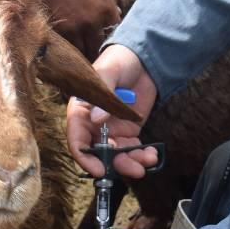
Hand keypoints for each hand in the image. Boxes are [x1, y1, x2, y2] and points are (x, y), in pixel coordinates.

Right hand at [23, 0, 121, 56]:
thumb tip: (116, 12)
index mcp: (106, 7)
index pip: (114, 29)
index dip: (107, 31)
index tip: (102, 33)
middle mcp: (94, 21)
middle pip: (100, 44)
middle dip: (96, 45)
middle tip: (91, 47)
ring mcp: (77, 28)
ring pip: (84, 50)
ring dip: (83, 50)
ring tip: (79, 52)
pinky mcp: (60, 31)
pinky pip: (68, 47)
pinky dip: (68, 48)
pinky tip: (65, 48)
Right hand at [66, 44, 158, 178]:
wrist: (143, 59)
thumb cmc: (119, 61)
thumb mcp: (109, 71)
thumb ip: (102, 93)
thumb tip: (97, 119)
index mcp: (81, 111)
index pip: (77, 138)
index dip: (84, 156)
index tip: (98, 168)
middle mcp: (93, 125)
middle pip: (98, 152)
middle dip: (114, 164)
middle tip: (133, 169)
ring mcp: (112, 130)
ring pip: (116, 155)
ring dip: (130, 163)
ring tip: (147, 162)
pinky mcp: (129, 131)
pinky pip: (132, 149)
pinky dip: (141, 155)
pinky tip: (152, 155)